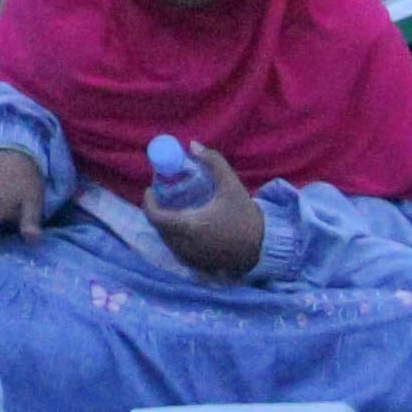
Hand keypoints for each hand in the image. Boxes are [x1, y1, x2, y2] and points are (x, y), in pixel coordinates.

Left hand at [140, 139, 267, 283]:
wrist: (263, 246)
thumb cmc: (244, 215)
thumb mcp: (231, 184)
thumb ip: (212, 162)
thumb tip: (192, 145)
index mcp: (190, 226)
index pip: (155, 217)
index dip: (149, 203)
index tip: (151, 189)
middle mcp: (186, 246)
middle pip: (159, 228)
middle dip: (157, 211)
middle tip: (163, 196)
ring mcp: (191, 259)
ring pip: (167, 241)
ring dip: (166, 225)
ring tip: (173, 209)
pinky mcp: (198, 266)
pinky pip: (178, 251)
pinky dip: (175, 238)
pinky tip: (185, 227)